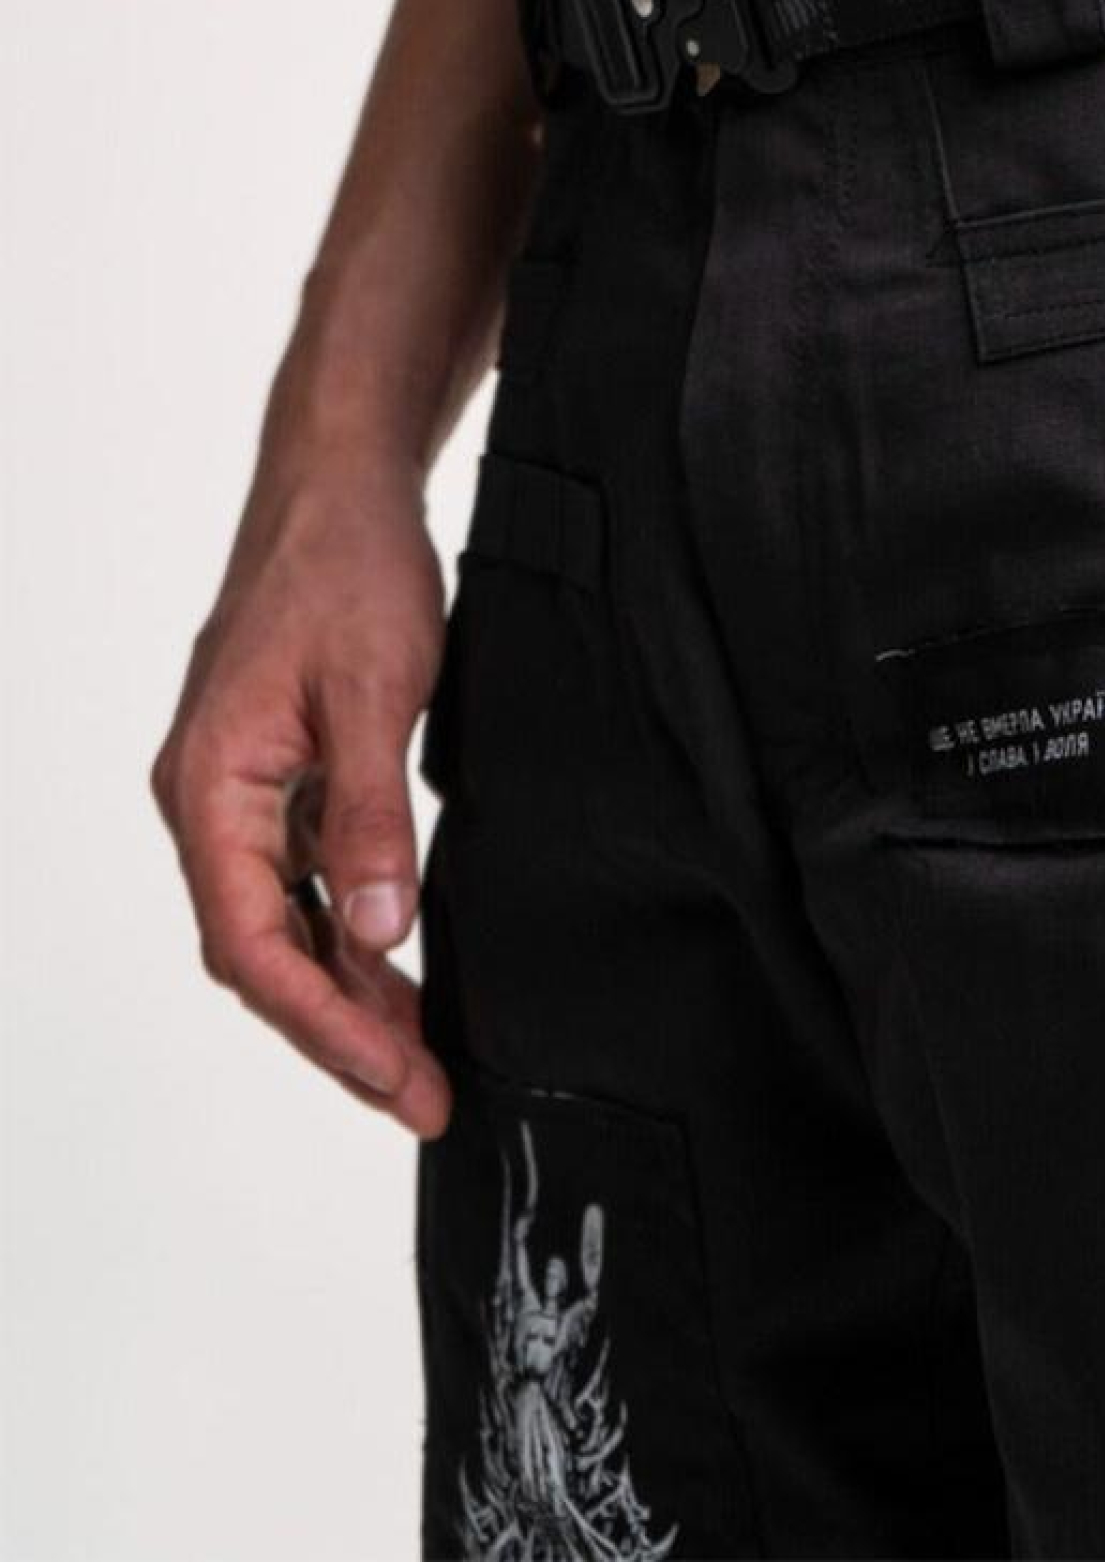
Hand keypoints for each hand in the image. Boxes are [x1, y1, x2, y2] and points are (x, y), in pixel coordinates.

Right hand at [151, 443, 453, 1135]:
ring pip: (284, 921)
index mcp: (209, 788)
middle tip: (424, 1095)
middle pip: (262, 951)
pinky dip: (350, 926)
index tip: (397, 1078)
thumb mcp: (373, 691)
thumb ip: (371, 814)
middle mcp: (209, 800)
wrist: (342, 481)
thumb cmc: (348, 567)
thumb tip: (381, 929)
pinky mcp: (279, 771)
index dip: (325, 1026)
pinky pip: (304, 877)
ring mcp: (242, 788)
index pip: (252, 945)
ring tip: (422, 1052)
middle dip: (341, 1031)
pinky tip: (399, 958)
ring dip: (348, 988)